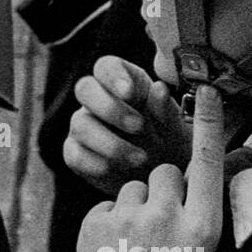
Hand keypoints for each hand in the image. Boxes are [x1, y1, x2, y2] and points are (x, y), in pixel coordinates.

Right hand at [64, 55, 189, 195]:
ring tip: (140, 158)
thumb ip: (166, 110)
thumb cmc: (173, 148)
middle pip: (84, 88)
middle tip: (138, 127)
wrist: (165, 185)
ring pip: (79, 124)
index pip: (106, 66)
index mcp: (125, 85)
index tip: (130, 92)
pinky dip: (95, 162)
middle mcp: (99, 101)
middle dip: (109, 107)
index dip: (113, 75)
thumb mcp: (177, 129)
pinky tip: (118, 169)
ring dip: (110, 142)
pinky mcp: (76, 154)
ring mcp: (85, 127)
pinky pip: (74, 154)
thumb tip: (158, 87)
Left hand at [73, 85, 224, 251]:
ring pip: (132, 187)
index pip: (209, 162)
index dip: (208, 124)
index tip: (207, 90)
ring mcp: (129, 220)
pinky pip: (106, 205)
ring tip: (134, 249)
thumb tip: (208, 175)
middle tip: (159, 231)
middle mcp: (168, 218)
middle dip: (161, 191)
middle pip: (165, 172)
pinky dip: (107, 224)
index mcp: (204, 229)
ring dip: (132, 209)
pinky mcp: (96, 223)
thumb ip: (203, 216)